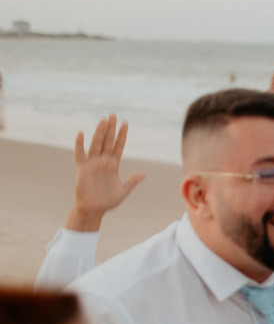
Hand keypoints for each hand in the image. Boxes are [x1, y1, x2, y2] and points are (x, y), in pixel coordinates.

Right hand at [67, 114, 145, 231]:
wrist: (94, 209)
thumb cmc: (107, 201)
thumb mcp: (123, 190)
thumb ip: (132, 181)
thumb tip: (143, 174)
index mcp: (113, 165)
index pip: (118, 146)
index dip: (122, 136)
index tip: (125, 123)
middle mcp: (103, 161)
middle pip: (107, 141)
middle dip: (111, 129)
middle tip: (113, 114)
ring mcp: (92, 164)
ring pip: (96, 144)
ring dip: (99, 132)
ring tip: (103, 120)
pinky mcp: (83, 169)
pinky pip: (80, 154)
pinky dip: (79, 144)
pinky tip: (81, 133)